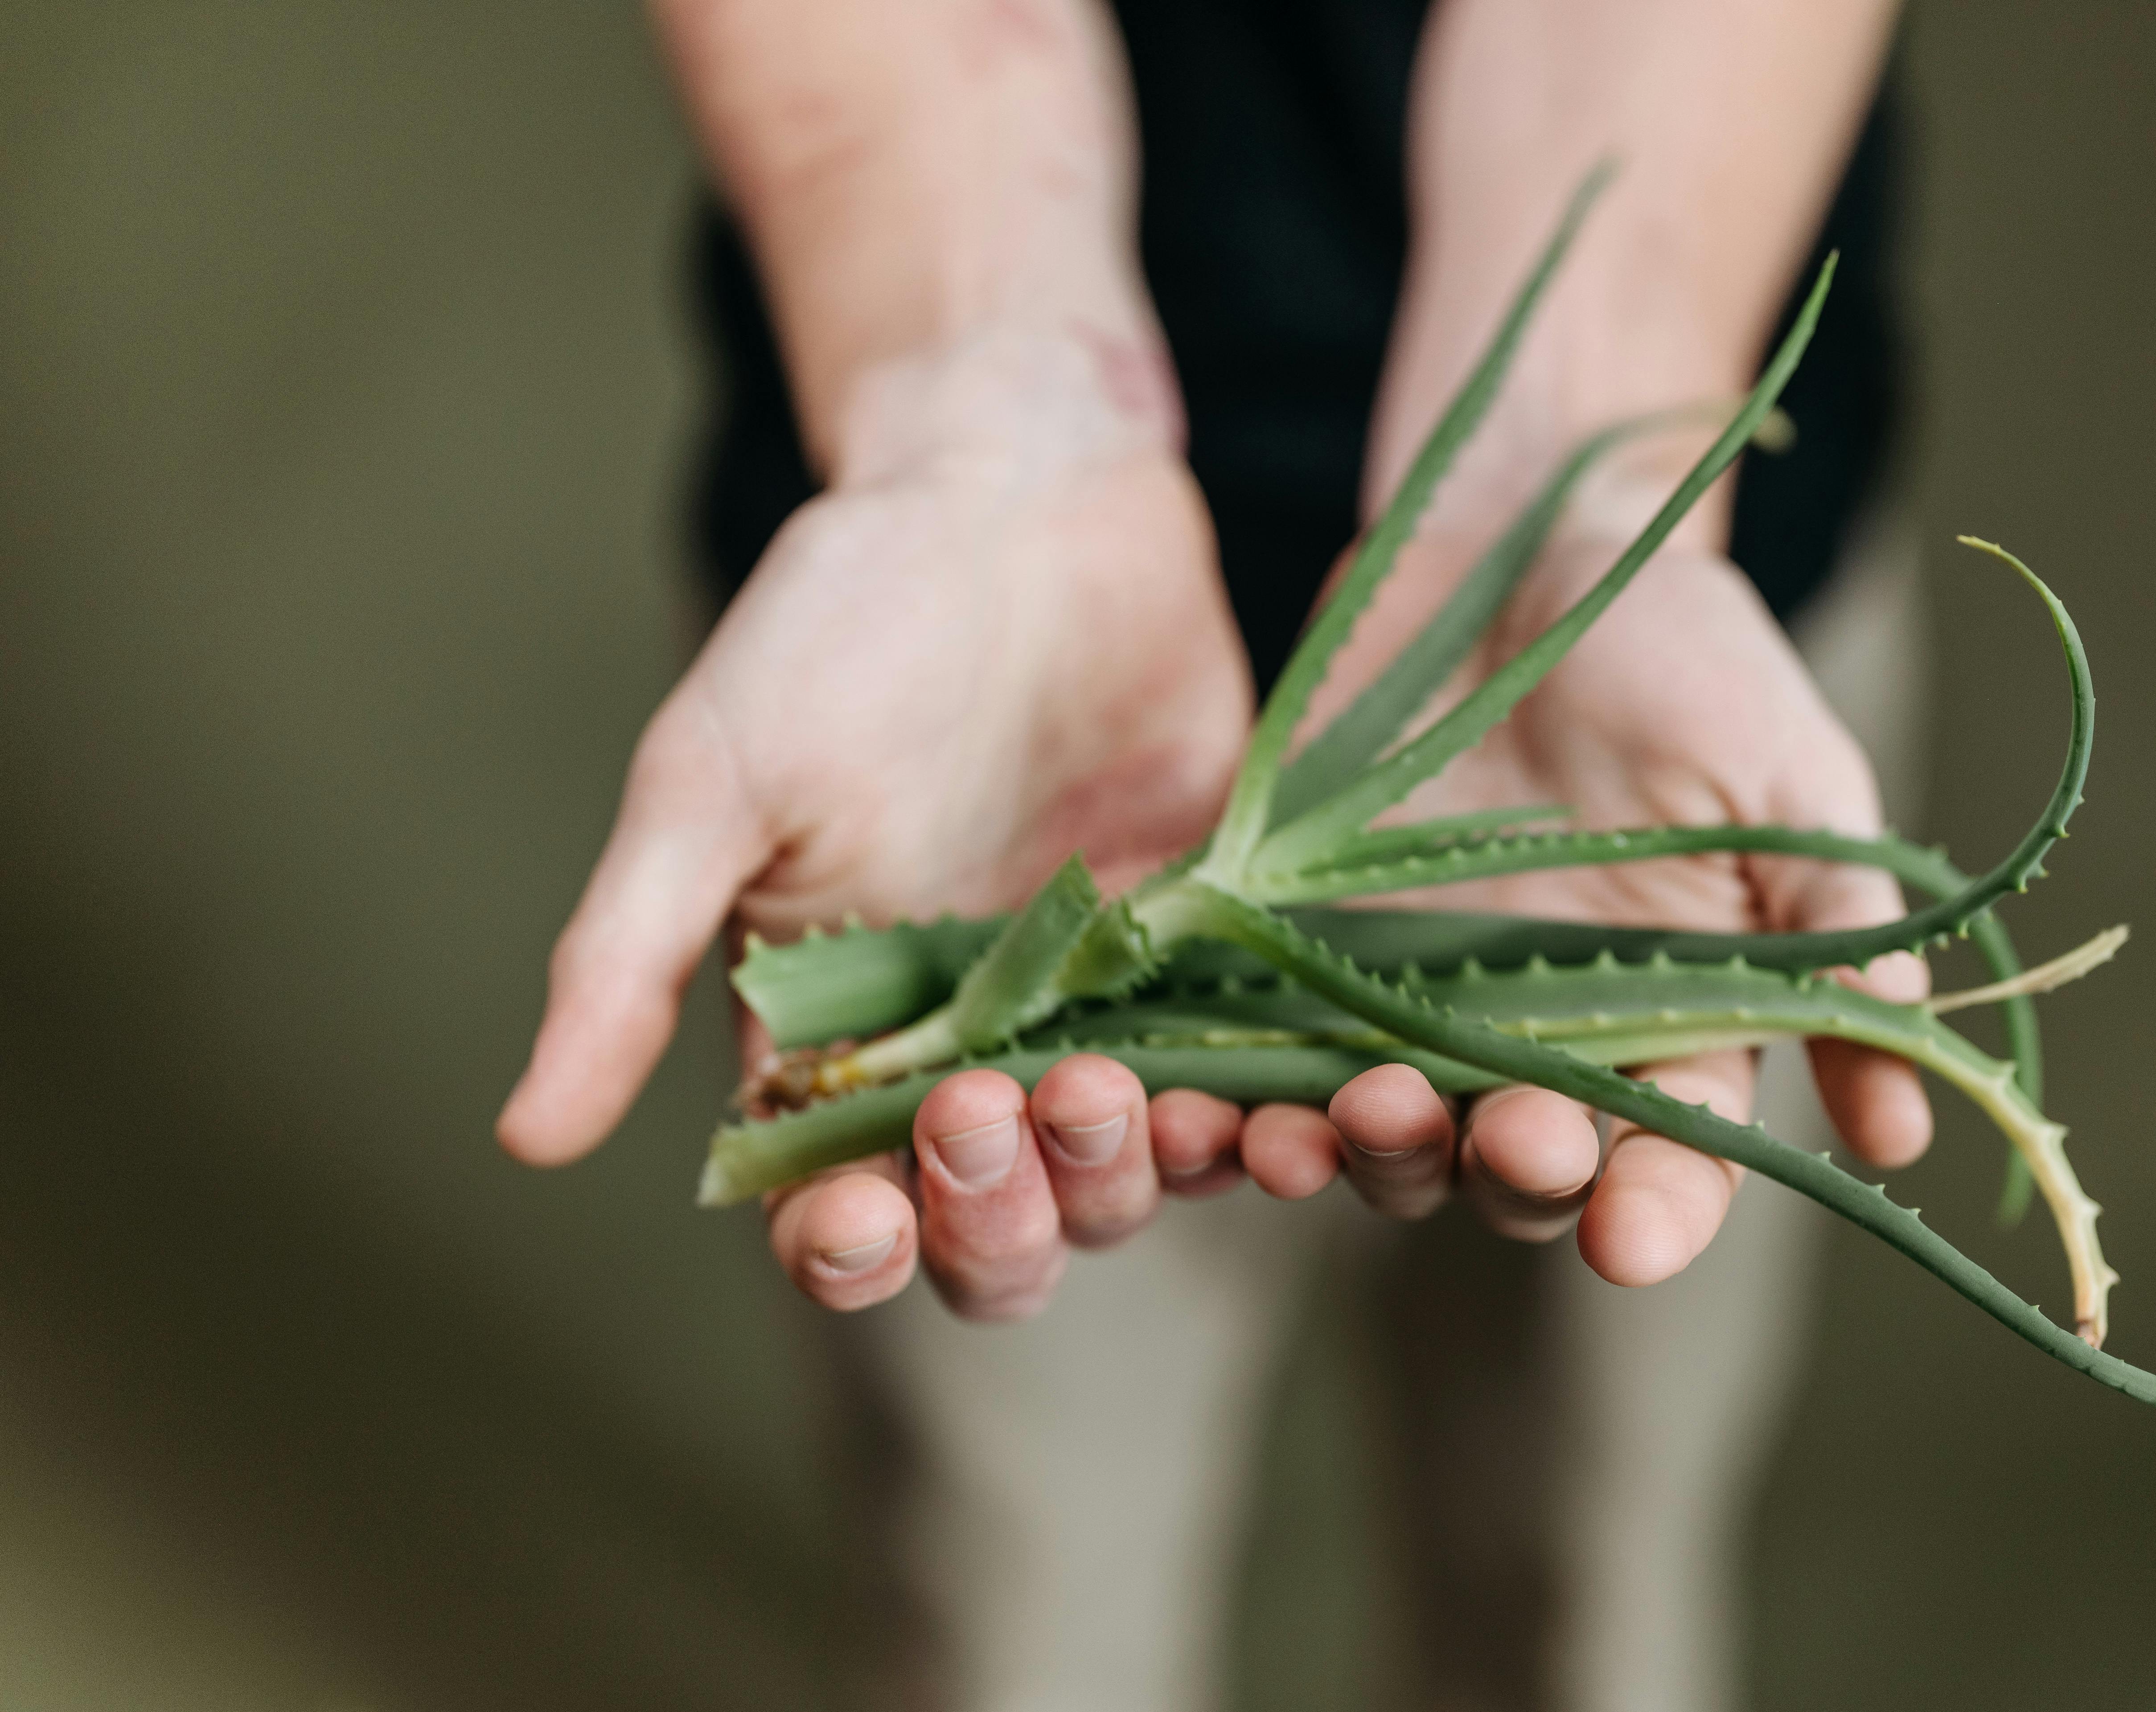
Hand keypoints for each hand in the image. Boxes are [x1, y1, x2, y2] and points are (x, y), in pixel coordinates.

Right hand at [497, 334, 1254, 1318]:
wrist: (1021, 494)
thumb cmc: (837, 623)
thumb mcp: (711, 782)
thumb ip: (627, 961)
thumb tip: (524, 1134)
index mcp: (834, 1039)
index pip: (838, 1211)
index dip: (852, 1248)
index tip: (865, 1214)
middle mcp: (972, 1051)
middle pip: (998, 1231)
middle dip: (1001, 1215)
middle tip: (998, 1111)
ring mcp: (1104, 1009)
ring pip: (1130, 1179)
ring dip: (1133, 1176)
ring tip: (1135, 1098)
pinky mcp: (1220, 953)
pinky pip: (1256, 1079)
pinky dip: (1276, 1119)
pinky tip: (1300, 1108)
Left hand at [1166, 511, 1933, 1282]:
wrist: (1523, 544)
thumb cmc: (1682, 652)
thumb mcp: (1786, 775)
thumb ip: (1833, 931)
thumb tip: (1908, 1123)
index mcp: (1669, 1019)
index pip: (1670, 1161)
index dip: (1655, 1214)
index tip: (1630, 1240)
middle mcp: (1536, 1038)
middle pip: (1517, 1173)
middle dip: (1508, 1175)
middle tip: (1504, 1136)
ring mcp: (1407, 1001)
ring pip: (1381, 1139)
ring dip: (1358, 1156)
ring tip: (1326, 1130)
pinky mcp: (1296, 950)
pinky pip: (1254, 1058)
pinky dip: (1225, 1102)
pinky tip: (1195, 1106)